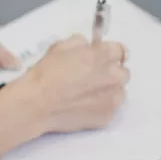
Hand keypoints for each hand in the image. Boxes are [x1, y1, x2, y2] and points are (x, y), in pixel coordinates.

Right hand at [13, 35, 128, 136]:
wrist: (38, 103)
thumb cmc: (47, 74)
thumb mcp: (61, 46)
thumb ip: (80, 43)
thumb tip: (87, 46)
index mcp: (103, 55)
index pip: (121, 51)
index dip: (111, 54)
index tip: (106, 58)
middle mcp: (113, 76)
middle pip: (123, 72)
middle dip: (111, 73)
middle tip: (92, 78)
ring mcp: (113, 98)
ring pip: (119, 91)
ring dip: (109, 90)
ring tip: (88, 94)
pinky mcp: (107, 117)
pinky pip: (111, 108)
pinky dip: (102, 106)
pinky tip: (85, 106)